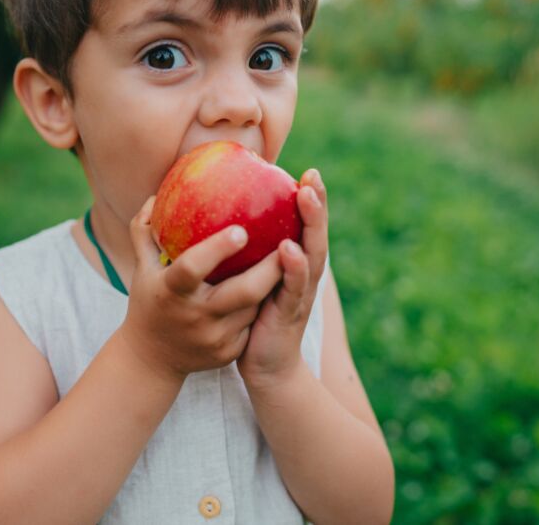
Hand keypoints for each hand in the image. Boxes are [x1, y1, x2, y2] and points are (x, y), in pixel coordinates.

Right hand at [116, 196, 285, 384]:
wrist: (151, 360)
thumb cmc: (149, 302)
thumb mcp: (142, 269)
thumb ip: (145, 231)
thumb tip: (156, 196)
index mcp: (170, 291)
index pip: (192, 267)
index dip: (217, 249)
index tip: (242, 229)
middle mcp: (195, 317)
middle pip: (243, 292)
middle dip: (270, 267)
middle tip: (288, 240)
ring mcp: (214, 338)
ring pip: (255, 306)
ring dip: (271, 283)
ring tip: (289, 256)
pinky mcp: (229, 352)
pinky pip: (253, 322)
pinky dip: (263, 304)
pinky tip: (276, 285)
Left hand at [238, 168, 328, 389]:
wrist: (265, 368)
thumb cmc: (252, 319)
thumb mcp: (252, 279)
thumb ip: (248, 253)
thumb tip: (222, 218)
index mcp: (295, 265)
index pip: (304, 226)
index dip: (310, 200)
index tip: (307, 170)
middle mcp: (304, 276)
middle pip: (315, 234)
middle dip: (316, 204)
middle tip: (312, 176)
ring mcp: (300, 295)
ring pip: (311, 256)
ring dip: (310, 226)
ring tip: (305, 197)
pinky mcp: (290, 315)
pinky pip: (292, 288)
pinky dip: (293, 268)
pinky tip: (288, 249)